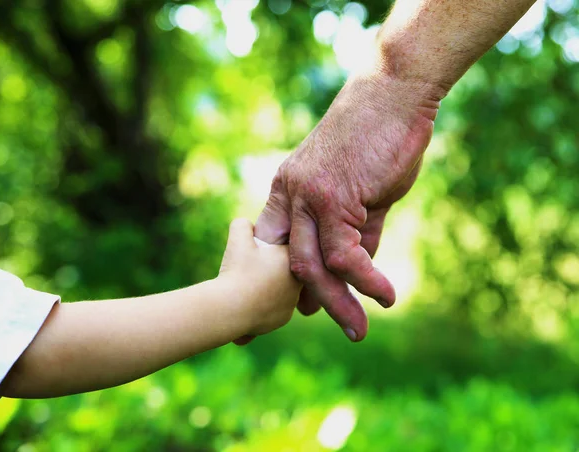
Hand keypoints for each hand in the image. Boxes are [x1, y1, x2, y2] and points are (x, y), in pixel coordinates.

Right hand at [219, 218, 301, 336]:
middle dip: (274, 266)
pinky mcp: (282, 319)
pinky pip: (274, 307)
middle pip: (287, 269)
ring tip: (250, 284)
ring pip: (282, 289)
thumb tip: (246, 224)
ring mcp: (291, 302)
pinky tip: (250, 300)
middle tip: (254, 266)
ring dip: (270, 286)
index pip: (290, 247)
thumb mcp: (237, 239)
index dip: (275, 247)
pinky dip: (264, 304)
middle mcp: (298, 282)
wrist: (230, 309)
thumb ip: (243, 225)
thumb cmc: (236, 271)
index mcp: (292, 260)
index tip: (261, 250)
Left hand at [255, 70, 442, 340]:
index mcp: (289, 191)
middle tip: (325, 328)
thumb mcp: (362, 193)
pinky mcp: (335, 197)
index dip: (284, 280)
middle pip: (291, 265)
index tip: (299, 308)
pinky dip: (365, 280)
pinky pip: (345, 253)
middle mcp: (290, 196)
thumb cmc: (378, 140)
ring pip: (313, 265)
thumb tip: (360, 270)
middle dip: (307, 302)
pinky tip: (385, 296)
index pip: (277, 245)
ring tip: (357, 331)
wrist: (391, 95)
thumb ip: (359, 232)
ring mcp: (308, 197)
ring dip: (337, 304)